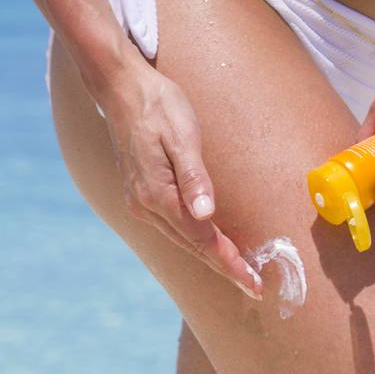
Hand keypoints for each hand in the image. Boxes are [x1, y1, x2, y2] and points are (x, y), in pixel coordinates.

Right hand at [93, 54, 262, 299]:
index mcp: (157, 195)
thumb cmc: (157, 104)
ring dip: (210, 256)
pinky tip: (210, 245)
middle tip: (254, 287)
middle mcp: (145, 206)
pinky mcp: (140, 196)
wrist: (120, 86)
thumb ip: (195, 178)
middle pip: (193, 247)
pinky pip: (173, 227)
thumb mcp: (182, 136)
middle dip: (225, 267)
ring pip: (182, 240)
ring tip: (239, 271)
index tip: (252, 283)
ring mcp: (139, 203)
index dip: (230, 263)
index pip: (202, 240)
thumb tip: (206, 216)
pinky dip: (195, 240)